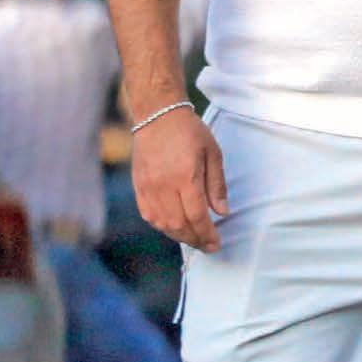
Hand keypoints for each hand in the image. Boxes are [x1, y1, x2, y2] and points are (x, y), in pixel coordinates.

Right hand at [130, 107, 227, 251]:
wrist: (157, 114)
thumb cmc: (189, 132)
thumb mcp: (213, 154)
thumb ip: (217, 186)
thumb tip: (223, 213)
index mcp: (185, 177)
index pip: (197, 216)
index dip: (207, 234)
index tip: (217, 244)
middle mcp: (164, 185)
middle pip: (179, 225)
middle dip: (196, 240)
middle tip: (209, 246)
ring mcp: (148, 187)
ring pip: (162, 224)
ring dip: (180, 236)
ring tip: (194, 239)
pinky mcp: (138, 186)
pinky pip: (148, 215)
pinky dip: (162, 226)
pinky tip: (175, 228)